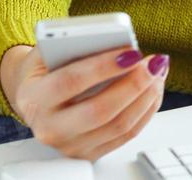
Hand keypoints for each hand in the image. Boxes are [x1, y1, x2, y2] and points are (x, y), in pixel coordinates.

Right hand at [0, 43, 168, 160]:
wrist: (36, 98)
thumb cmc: (47, 69)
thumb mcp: (49, 49)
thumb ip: (75, 43)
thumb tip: (117, 39)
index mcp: (34, 98)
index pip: (70, 82)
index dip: (103, 67)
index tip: (131, 52)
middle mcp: (49, 128)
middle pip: (99, 111)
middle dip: (133, 84)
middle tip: (153, 63)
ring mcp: (69, 145)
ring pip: (118, 125)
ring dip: (146, 96)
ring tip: (158, 71)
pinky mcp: (90, 152)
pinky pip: (126, 135)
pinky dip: (147, 110)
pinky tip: (154, 88)